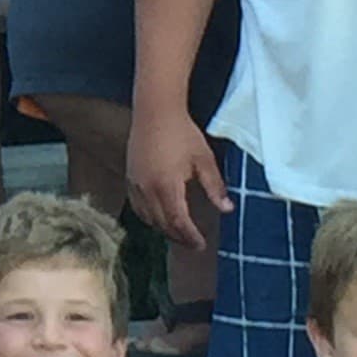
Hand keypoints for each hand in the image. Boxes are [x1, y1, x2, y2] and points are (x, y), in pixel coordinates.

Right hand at [127, 105, 230, 245]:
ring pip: (147, 217)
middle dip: (178, 237)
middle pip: (162, 224)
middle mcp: (147, 189)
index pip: (178, 222)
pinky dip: (149, 217)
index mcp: (167, 186)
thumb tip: (227, 209)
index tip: (201, 245)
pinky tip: (159, 217)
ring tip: (178, 233)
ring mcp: (135, 184)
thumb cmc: (182, 133)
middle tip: (192, 243)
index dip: (190, 236)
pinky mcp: (129, 177)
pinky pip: (137, 206)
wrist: (155, 111)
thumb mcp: (204, 160)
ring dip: (163, 229)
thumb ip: (215, 187)